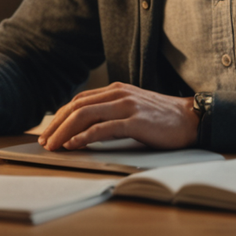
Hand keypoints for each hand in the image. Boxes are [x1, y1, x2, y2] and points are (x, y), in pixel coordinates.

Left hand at [37, 82, 198, 150]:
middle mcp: (118, 94)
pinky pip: (103, 128)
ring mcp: (126, 106)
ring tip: (54, 145)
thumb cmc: (162, 119)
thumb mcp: (132, 109)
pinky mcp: (135, 121)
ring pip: (85, 115)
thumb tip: (84, 130)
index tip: (48, 131)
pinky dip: (84, 136)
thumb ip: (111, 113)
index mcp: (115, 90)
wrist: (191, 119)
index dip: (60, 116)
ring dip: (64, 131)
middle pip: (76, 107)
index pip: (78, 101)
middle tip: (44, 141)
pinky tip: (74, 144)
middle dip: (56, 124)